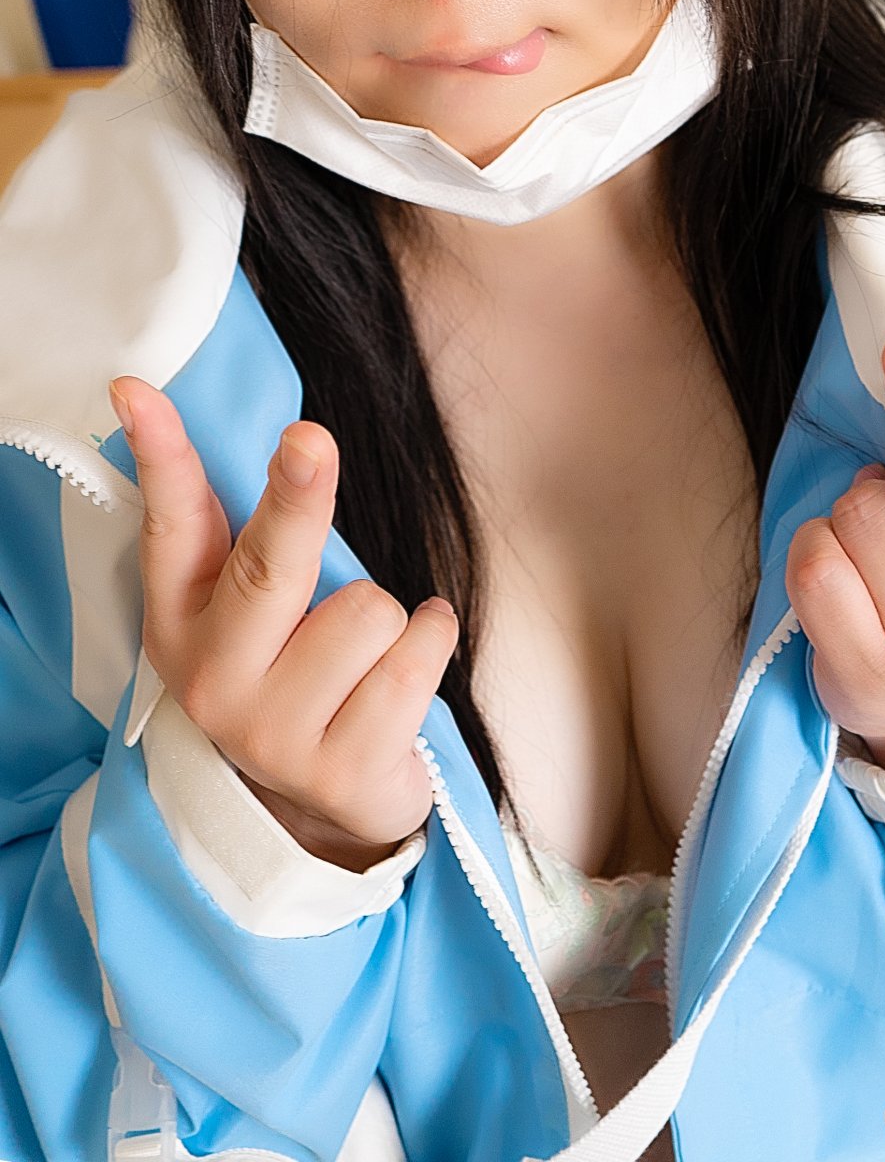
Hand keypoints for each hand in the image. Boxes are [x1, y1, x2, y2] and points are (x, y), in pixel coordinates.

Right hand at [108, 376, 458, 868]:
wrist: (320, 810)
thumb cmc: (291, 667)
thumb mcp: (245, 601)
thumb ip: (236, 521)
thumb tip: (206, 414)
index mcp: (184, 619)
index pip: (172, 523)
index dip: (160, 454)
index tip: (138, 391)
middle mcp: (215, 677)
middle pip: (270, 564)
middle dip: (297, 494)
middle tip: (310, 439)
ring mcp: (275, 732)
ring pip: (368, 609)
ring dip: (388, 615)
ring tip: (368, 649)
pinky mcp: (343, 771)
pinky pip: (414, 660)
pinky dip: (429, 641)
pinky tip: (407, 663)